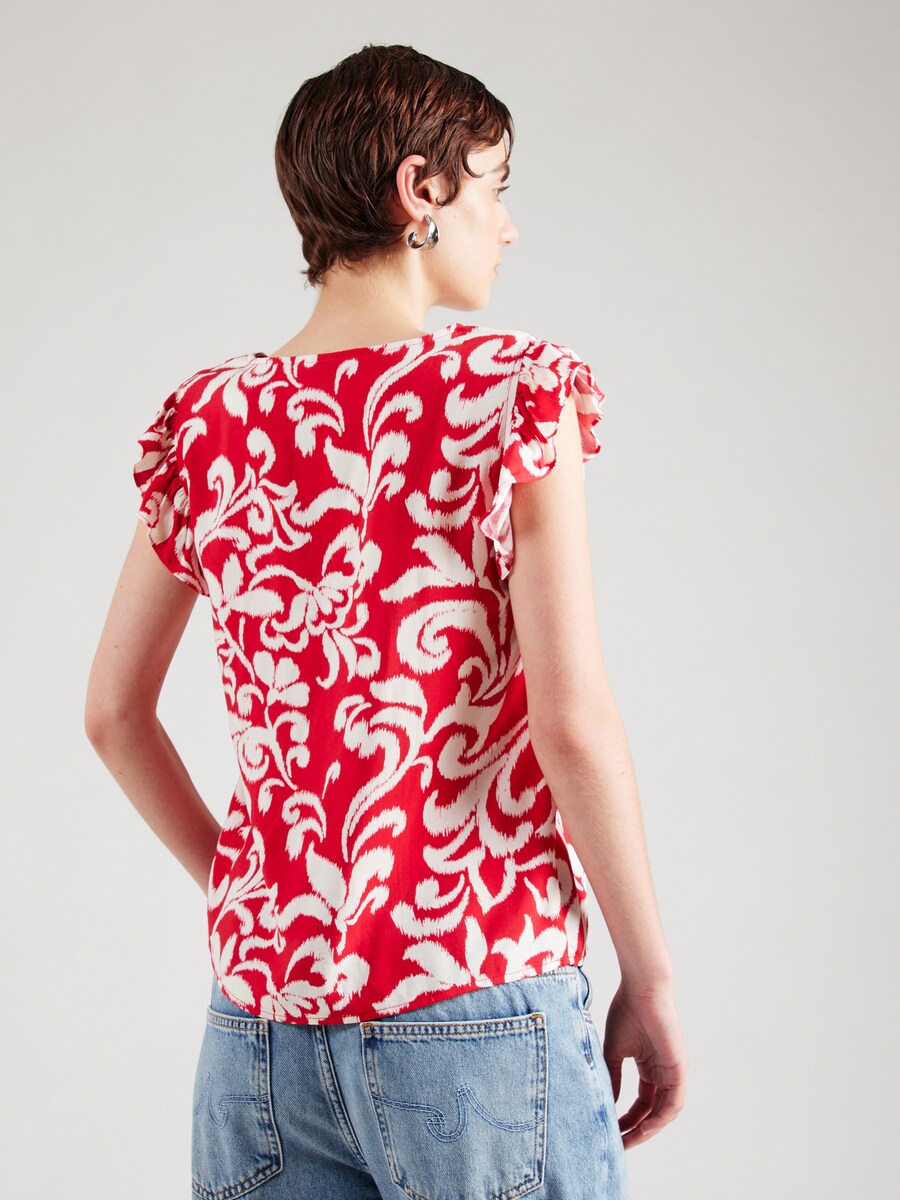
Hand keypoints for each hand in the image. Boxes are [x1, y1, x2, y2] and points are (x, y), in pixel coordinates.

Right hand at [602, 977, 687, 1149]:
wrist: (641, 988)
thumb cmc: (627, 1010)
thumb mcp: (614, 1050)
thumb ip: (613, 1077)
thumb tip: (608, 1102)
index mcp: (649, 1066)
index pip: (641, 1103)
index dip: (627, 1119)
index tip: (611, 1131)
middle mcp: (663, 1072)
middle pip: (653, 1111)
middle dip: (637, 1130)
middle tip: (620, 1144)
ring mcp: (672, 1071)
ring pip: (665, 1111)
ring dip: (649, 1129)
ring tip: (630, 1140)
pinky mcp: (679, 1068)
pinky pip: (674, 1102)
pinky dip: (662, 1117)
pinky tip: (646, 1127)